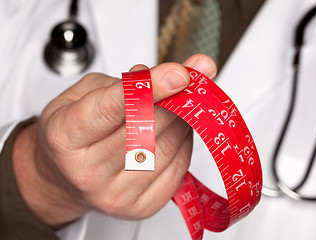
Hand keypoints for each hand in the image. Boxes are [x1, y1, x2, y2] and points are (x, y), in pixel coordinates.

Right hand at [12, 54, 216, 225]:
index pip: (112, 108)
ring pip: (168, 148)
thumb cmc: (72, 135)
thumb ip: (118, 83)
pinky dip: (183, 144)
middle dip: (173, 100)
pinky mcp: (141, 208)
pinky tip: (172, 133)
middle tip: (183, 83)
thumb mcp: (78, 96)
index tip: (180, 74)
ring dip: (180, 121)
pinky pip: (178, 169)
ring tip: (172, 109)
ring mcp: (116, 195)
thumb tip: (159, 77)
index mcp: (65, 138)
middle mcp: (88, 172)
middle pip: (147, 129)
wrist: (64, 177)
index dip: (151, 88)